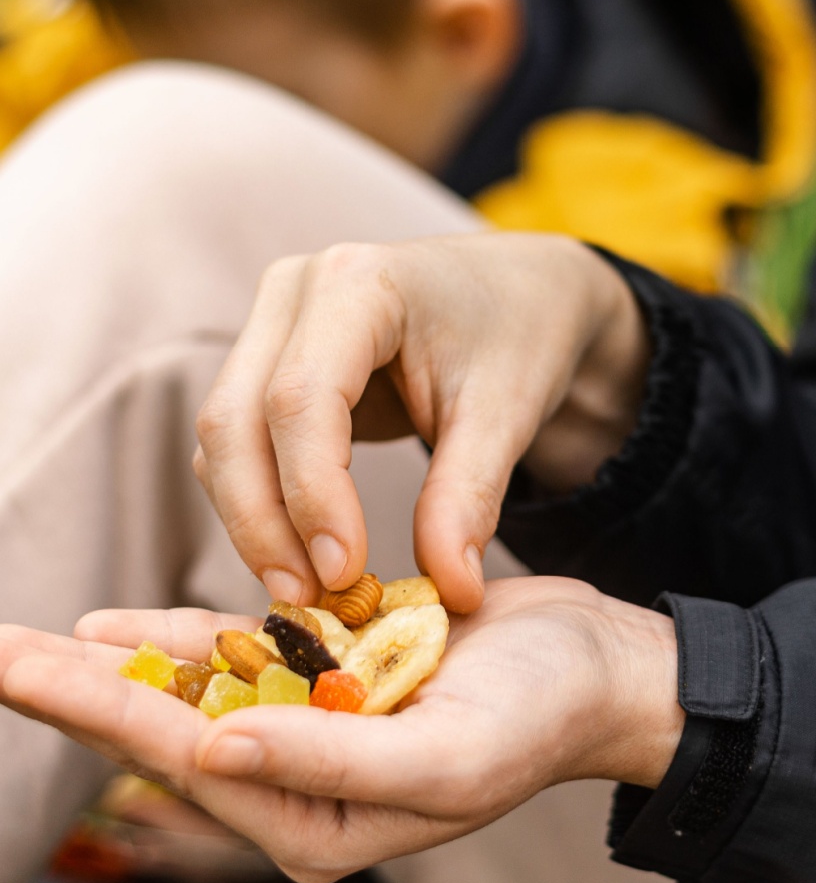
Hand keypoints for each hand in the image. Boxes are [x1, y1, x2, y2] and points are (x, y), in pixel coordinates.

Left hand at [0, 579, 682, 882]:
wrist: (595, 665)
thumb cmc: (538, 717)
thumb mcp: (445, 755)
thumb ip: (328, 760)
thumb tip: (211, 748)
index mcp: (319, 818)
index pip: (184, 758)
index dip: (91, 712)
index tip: (14, 667)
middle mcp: (306, 778)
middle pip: (171, 727)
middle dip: (80, 693)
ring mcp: (321, 721)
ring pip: (202, 690)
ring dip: (124, 665)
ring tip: (38, 645)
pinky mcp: (341, 672)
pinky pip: (254, 653)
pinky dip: (192, 638)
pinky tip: (134, 630)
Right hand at [192, 233, 650, 610]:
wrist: (523, 293)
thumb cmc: (519, 335)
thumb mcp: (507, 411)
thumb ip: (469, 497)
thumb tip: (451, 594)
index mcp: (358, 282)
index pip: (301, 397)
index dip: (311, 494)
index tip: (342, 574)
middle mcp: (297, 290)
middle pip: (236, 418)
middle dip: (263, 520)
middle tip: (309, 600)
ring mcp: (275, 321)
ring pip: (225, 436)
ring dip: (255, 519)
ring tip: (311, 591)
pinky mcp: (271, 359)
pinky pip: (242, 440)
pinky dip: (263, 501)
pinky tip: (306, 553)